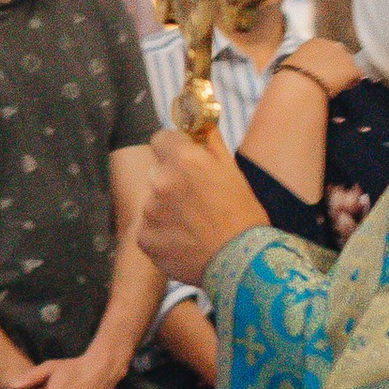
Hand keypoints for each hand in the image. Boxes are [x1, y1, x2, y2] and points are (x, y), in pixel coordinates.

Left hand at [140, 124, 265, 286]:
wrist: (242, 264)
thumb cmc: (243, 216)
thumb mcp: (233, 172)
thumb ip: (210, 143)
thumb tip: (201, 124)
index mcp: (183, 160)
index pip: (160, 139)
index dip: (173, 150)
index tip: (184, 162)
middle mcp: (160, 181)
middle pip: (156, 173)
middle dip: (171, 182)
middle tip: (195, 202)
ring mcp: (149, 212)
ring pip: (152, 203)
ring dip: (166, 210)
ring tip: (193, 227)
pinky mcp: (144, 239)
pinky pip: (148, 230)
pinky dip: (162, 235)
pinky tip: (184, 242)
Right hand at [278, 38, 362, 102]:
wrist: (301, 83)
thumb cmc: (291, 76)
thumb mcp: (293, 63)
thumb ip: (301, 62)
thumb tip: (299, 69)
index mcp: (315, 42)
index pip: (325, 49)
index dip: (325, 61)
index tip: (321, 71)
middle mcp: (331, 45)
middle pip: (339, 54)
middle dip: (336, 65)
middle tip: (330, 79)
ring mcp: (344, 56)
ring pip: (348, 64)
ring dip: (344, 73)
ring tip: (336, 85)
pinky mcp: (352, 68)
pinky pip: (356, 76)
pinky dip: (351, 82)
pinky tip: (343, 89)